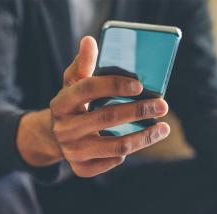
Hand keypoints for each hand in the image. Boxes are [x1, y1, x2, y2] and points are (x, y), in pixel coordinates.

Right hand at [17, 36, 169, 176]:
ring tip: (163, 128)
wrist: (54, 137)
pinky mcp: (80, 169)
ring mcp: (72, 151)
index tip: (140, 85)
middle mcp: (64, 128)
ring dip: (144, 137)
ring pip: (116, 146)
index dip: (114, 85)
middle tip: (162, 106)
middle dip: (139, 111)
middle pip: (107, 118)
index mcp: (61, 103)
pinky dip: (127, 153)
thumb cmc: (73, 104)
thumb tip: (89, 41)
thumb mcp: (73, 83)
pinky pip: (111, 162)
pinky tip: (138, 141)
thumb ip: (83, 64)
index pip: (88, 89)